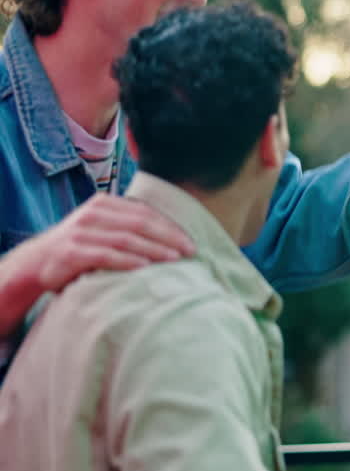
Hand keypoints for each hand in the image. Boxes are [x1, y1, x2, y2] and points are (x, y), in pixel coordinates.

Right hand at [0, 194, 193, 334]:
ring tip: (174, 260)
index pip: (145, 213)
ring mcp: (81, 232)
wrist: (37, 262)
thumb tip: (175, 239)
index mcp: (105, 203)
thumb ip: (130, 227)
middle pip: (140, 223)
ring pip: (126, 238)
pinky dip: (127, 260)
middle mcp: (93, 213)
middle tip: (190, 252)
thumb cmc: (81, 247)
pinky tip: (145, 267)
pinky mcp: (71, 251)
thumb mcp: (105, 229)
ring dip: (154, 249)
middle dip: (169, 237)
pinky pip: (105, 255)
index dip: (171, 228)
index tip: (191, 243)